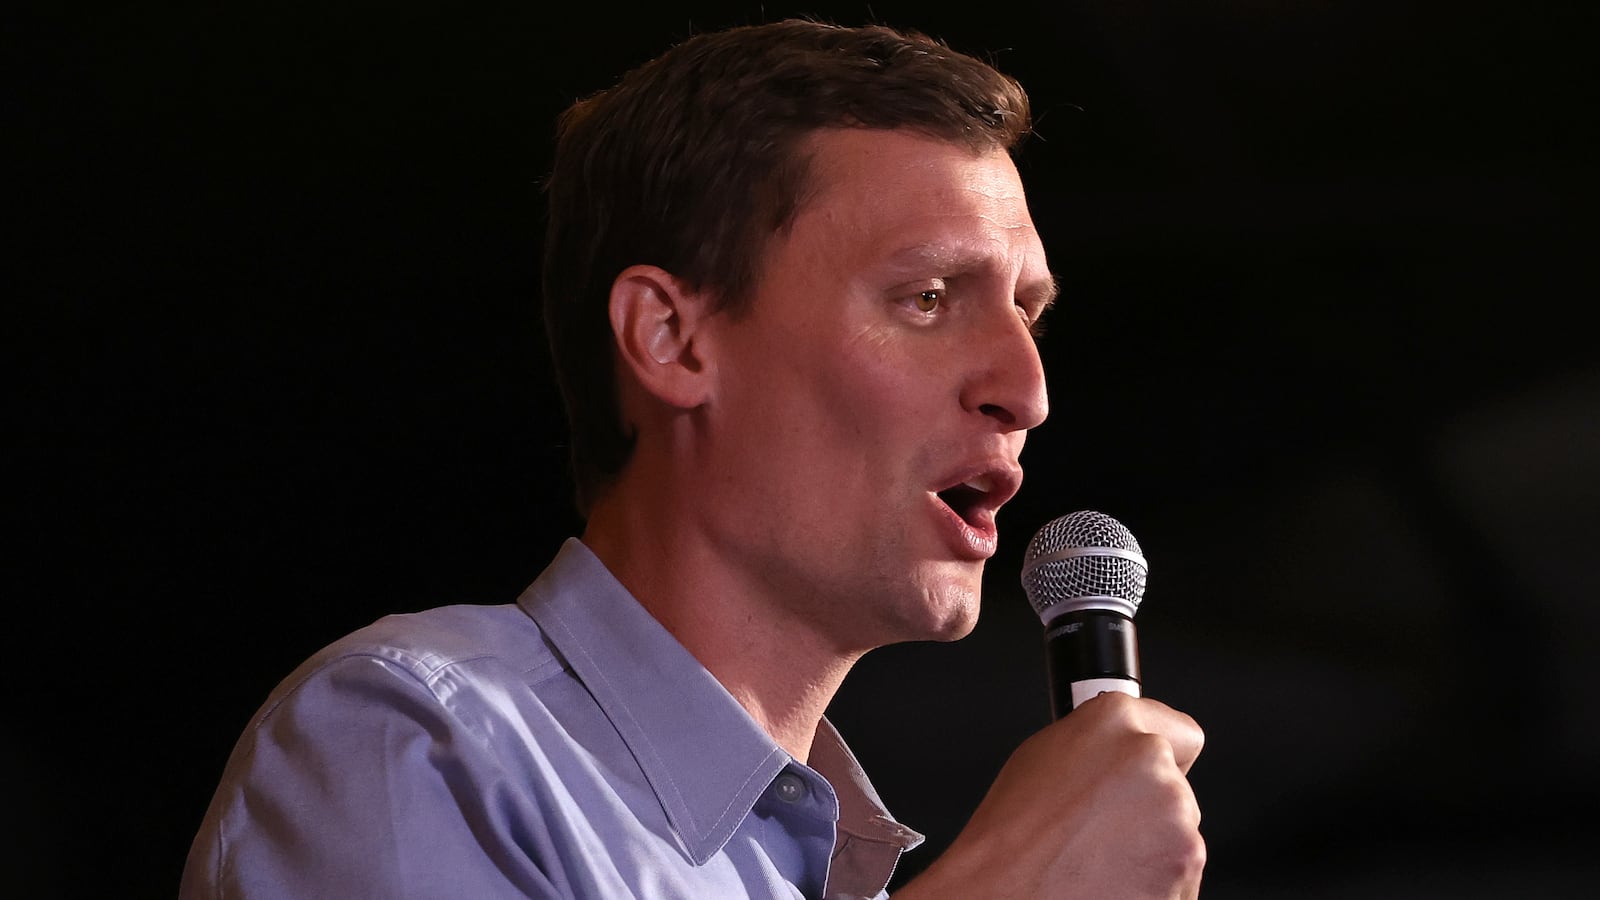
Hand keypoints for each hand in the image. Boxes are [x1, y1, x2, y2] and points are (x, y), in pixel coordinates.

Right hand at [896, 692, 1204, 898]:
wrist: (1005, 894)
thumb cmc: (1010, 839)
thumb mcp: (1040, 759)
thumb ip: (1096, 746)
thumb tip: (1115, 753)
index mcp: (1114, 721)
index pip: (1181, 732)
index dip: (1165, 757)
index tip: (1149, 776)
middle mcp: (1151, 760)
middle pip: (1176, 787)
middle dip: (1148, 808)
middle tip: (1100, 830)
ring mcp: (1175, 813)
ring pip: (1179, 831)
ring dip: (1152, 847)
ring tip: (1099, 859)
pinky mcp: (1186, 863)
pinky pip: (1181, 871)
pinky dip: (1156, 880)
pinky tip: (1112, 880)